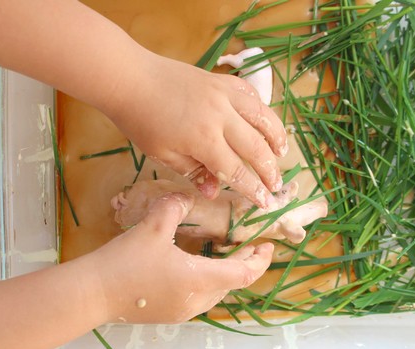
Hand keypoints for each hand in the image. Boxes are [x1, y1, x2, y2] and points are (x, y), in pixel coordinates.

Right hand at [88, 192, 273, 323]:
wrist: (92, 294)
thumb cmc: (125, 261)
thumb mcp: (152, 226)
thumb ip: (174, 205)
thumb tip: (185, 196)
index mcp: (199, 279)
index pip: (244, 274)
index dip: (259, 260)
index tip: (267, 246)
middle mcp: (197, 300)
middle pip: (232, 284)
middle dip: (244, 264)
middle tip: (248, 246)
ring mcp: (182, 311)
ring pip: (216, 292)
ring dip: (225, 274)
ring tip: (224, 254)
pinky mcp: (169, 314)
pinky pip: (199, 298)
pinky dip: (207, 282)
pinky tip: (195, 267)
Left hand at [105, 50, 287, 208]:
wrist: (131, 79)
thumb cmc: (142, 121)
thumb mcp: (164, 155)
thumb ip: (194, 172)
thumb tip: (214, 192)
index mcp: (204, 140)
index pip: (237, 171)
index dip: (254, 190)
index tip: (265, 203)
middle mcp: (221, 117)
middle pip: (256, 148)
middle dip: (270, 170)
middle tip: (276, 185)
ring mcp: (224, 95)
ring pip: (263, 117)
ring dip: (276, 137)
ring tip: (282, 152)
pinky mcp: (222, 81)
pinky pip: (250, 94)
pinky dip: (261, 108)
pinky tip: (264, 120)